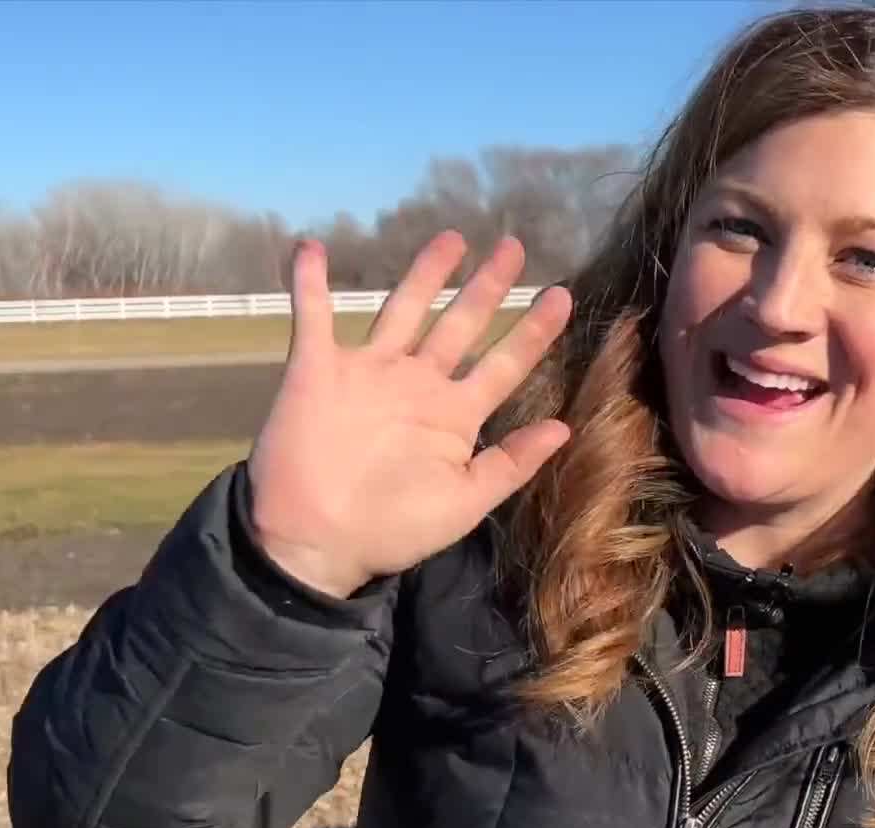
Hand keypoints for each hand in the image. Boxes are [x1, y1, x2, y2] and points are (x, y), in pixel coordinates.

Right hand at [245, 231, 571, 597]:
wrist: (314, 542)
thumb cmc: (392, 530)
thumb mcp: (464, 503)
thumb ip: (511, 463)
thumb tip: (564, 427)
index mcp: (453, 415)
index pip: (503, 364)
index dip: (533, 331)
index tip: (563, 296)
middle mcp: (416, 384)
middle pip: (460, 323)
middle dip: (487, 286)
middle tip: (514, 245)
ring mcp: (367, 372)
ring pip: (403, 308)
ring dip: (424, 272)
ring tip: (451, 237)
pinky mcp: (316, 369)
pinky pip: (313, 316)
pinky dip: (310, 283)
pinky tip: (312, 248)